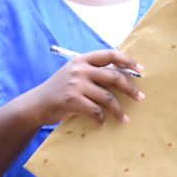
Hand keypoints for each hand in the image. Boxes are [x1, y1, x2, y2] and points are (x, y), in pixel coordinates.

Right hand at [26, 49, 145, 125]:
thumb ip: (92, 72)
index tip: (140, 69)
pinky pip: (96, 111)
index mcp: (82, 60)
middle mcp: (80, 69)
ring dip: (119, 110)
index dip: (127, 60)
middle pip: (114, 77)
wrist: (36, 104)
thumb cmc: (59, 89)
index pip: (110, 54)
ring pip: (107, 97)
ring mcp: (76, 84)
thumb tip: (121, 76)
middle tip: (140, 98)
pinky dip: (102, 118)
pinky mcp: (72, 100)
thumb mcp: (73, 73)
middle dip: (130, 88)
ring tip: (124, 119)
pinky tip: (103, 122)